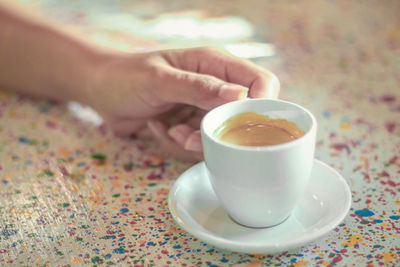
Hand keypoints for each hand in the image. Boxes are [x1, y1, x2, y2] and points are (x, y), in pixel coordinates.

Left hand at [85, 47, 279, 160]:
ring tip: (170, 129)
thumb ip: (198, 87)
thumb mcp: (160, 80)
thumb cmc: (125, 77)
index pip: (260, 81)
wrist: (100, 92)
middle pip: (242, 116)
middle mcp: (215, 87)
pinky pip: (200, 144)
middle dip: (218, 132)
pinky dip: (180, 143)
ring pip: (221, 135)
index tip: (243, 126)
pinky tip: (162, 129)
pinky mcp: (191, 125)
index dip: (261, 105)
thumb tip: (240, 96)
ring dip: (195, 140)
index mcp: (214, 64)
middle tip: (189, 136)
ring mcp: (203, 108)